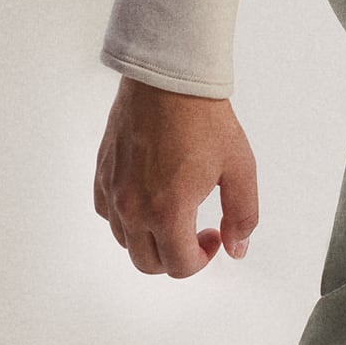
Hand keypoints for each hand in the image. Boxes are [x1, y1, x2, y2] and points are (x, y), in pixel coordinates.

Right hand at [94, 75, 257, 276]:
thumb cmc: (205, 117)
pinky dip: (127, 219)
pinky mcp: (102, 173)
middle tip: (196, 231)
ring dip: (151, 240)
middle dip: (176, 257)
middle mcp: (133, 208)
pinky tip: (148, 197)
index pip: (179, 266)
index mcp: (168, 211)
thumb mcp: (239, 166)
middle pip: (148, 263)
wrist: (170, 77)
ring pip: (125, 242)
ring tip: (174, 212)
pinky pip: (108, 215)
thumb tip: (237, 248)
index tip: (215, 235)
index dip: (203, 259)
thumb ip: (243, 214)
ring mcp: (112, 191)